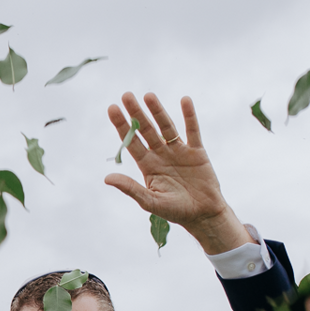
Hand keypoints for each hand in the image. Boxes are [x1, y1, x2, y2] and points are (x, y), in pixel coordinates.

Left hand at [102, 93, 251, 255]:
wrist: (203, 215)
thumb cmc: (175, 211)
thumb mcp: (150, 201)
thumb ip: (130, 188)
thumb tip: (106, 178)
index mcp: (147, 166)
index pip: (131, 142)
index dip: (122, 126)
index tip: (112, 108)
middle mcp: (160, 155)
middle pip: (146, 130)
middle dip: (136, 113)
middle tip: (126, 95)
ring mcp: (178, 151)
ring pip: (166, 127)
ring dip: (158, 111)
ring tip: (148, 95)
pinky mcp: (197, 151)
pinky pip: (192, 130)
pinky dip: (189, 116)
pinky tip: (184, 100)